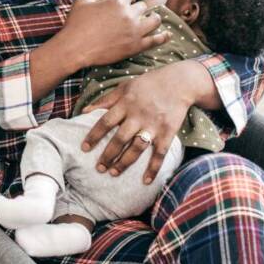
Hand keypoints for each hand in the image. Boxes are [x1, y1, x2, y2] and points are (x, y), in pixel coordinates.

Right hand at [61, 0, 168, 68]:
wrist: (75, 48)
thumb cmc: (75, 24)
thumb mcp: (83, 2)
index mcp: (116, 2)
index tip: (126, 1)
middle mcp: (129, 14)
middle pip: (143, 7)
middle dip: (138, 9)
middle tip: (133, 15)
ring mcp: (134, 31)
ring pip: (154, 20)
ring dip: (153, 19)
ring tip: (151, 20)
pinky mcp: (136, 46)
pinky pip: (155, 40)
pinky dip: (163, 37)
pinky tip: (168, 35)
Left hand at [79, 63, 193, 183]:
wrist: (179, 82)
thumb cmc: (147, 84)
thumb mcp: (124, 87)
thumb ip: (105, 100)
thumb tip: (84, 111)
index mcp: (125, 103)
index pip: (105, 122)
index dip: (94, 136)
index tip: (84, 148)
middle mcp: (138, 115)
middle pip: (120, 138)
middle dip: (108, 154)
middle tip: (98, 168)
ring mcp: (154, 125)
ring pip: (137, 147)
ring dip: (125, 162)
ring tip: (114, 173)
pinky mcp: (168, 132)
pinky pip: (160, 153)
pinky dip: (153, 168)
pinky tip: (145, 180)